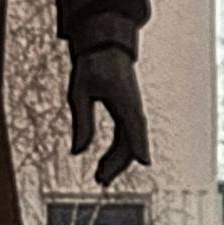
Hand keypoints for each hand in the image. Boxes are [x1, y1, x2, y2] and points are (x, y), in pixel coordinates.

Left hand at [67, 46, 149, 186]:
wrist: (104, 44)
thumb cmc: (91, 64)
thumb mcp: (79, 94)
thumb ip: (82, 123)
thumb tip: (78, 151)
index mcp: (124, 102)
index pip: (134, 130)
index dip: (139, 148)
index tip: (145, 163)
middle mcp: (133, 107)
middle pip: (131, 142)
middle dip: (118, 164)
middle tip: (101, 180)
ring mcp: (132, 109)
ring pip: (130, 140)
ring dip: (118, 159)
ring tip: (101, 174)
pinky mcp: (127, 109)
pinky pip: (127, 134)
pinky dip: (118, 148)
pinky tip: (107, 159)